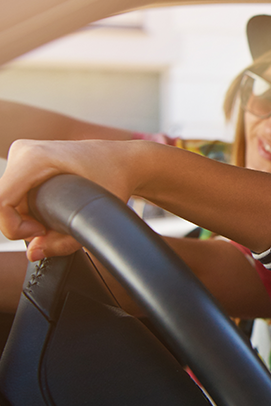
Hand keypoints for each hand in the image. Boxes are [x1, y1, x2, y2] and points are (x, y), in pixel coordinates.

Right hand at [0, 139, 140, 259]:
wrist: (124, 161)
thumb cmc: (115, 179)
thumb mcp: (96, 214)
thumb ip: (64, 241)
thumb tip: (33, 253)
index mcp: (34, 158)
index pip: (0, 202)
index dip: (14, 226)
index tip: (42, 231)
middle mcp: (23, 152)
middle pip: (4, 204)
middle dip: (23, 225)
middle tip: (54, 229)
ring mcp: (23, 156)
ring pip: (8, 202)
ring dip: (27, 219)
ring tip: (57, 218)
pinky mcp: (25, 164)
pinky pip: (15, 196)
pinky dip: (29, 211)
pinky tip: (51, 211)